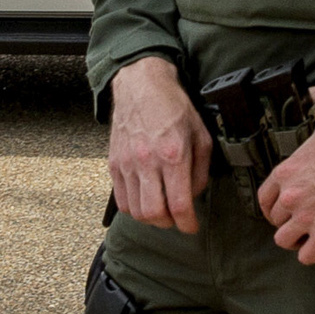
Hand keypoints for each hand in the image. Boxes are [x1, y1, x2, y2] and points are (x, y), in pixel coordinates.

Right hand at [108, 56, 209, 231]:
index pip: (179, 204)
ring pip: (135, 210)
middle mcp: (148, 161)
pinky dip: (133, 207)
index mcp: (173, 154)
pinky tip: (144, 199)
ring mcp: (127, 163)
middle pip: (153, 214)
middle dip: (168, 224)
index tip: (192, 227)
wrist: (141, 86)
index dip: (188, 224)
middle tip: (176, 219)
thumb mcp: (201, 135)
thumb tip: (193, 196)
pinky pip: (120, 199)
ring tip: (160, 209)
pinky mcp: (114, 163)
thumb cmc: (173, 107)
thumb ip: (201, 170)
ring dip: (150, 217)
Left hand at [256, 88, 314, 265]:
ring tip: (307, 236)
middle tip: (300, 221)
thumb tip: (314, 89)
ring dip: (295, 240)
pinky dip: (311, 254)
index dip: (272, 206)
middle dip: (286, 222)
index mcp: (287, 173)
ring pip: (284, 240)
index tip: (281, 209)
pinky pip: (306, 256)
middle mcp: (292, 197)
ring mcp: (308, 218)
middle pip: (275, 221)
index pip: (264, 198)